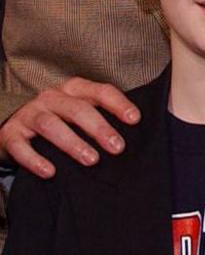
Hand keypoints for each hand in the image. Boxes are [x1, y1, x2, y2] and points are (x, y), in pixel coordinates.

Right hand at [0, 77, 138, 178]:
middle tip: (117, 147)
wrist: (14, 127)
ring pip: (51, 125)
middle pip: (77, 109)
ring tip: (91, 159)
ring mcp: (29, 114)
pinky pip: (21, 146)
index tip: (135, 119)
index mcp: (73, 89)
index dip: (118, 103)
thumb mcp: (79, 110)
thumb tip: (134, 129)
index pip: (100, 91)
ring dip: (73, 143)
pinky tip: (50, 172)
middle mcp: (50, 97)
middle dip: (99, 128)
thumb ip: (101, 114)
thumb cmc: (58, 119)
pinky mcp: (10, 133)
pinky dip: (35, 160)